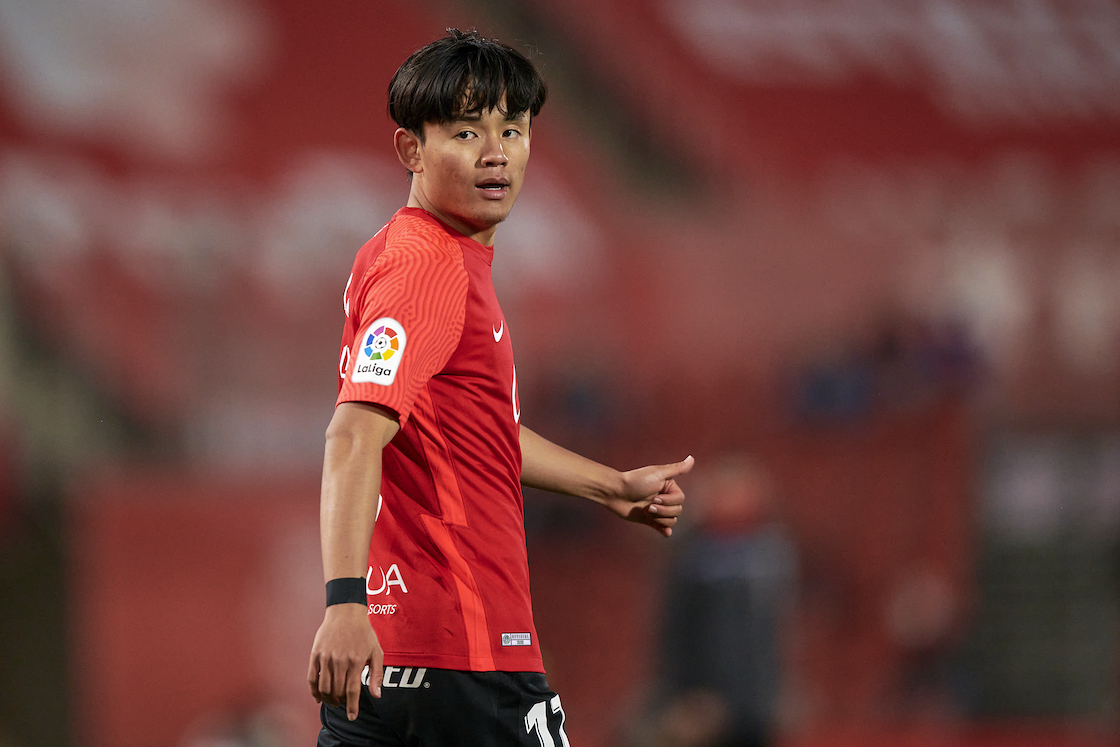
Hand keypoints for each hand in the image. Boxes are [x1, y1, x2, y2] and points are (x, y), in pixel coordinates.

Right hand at [307, 603, 382, 720]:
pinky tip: (319, 697)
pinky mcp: (316, 654)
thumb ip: (377, 674)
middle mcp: (340, 660)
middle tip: (344, 703)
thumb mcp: (376, 651)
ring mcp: (326, 658)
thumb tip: (376, 695)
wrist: (346, 612)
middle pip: (338, 691)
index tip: (351, 716)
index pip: (352, 691)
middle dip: (341, 701)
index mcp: (356, 661)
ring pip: (324, 687)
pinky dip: (314, 691)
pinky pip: (312, 678)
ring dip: (328, 698)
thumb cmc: (364, 632)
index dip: (351, 706)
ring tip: (334, 701)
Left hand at [602, 455, 693, 536]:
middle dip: (663, 510)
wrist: (616, 492)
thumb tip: (692, 458)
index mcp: (668, 487)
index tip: (655, 497)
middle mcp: (664, 498)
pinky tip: (665, 533)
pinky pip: (662, 528)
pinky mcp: (649, 520)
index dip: (669, 501)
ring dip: (659, 518)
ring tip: (646, 511)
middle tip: (649, 506)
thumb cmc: (636, 481)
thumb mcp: (658, 473)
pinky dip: (665, 531)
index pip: (680, 500)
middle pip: (676, 511)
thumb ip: (677, 469)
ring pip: (670, 520)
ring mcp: (657, 509)